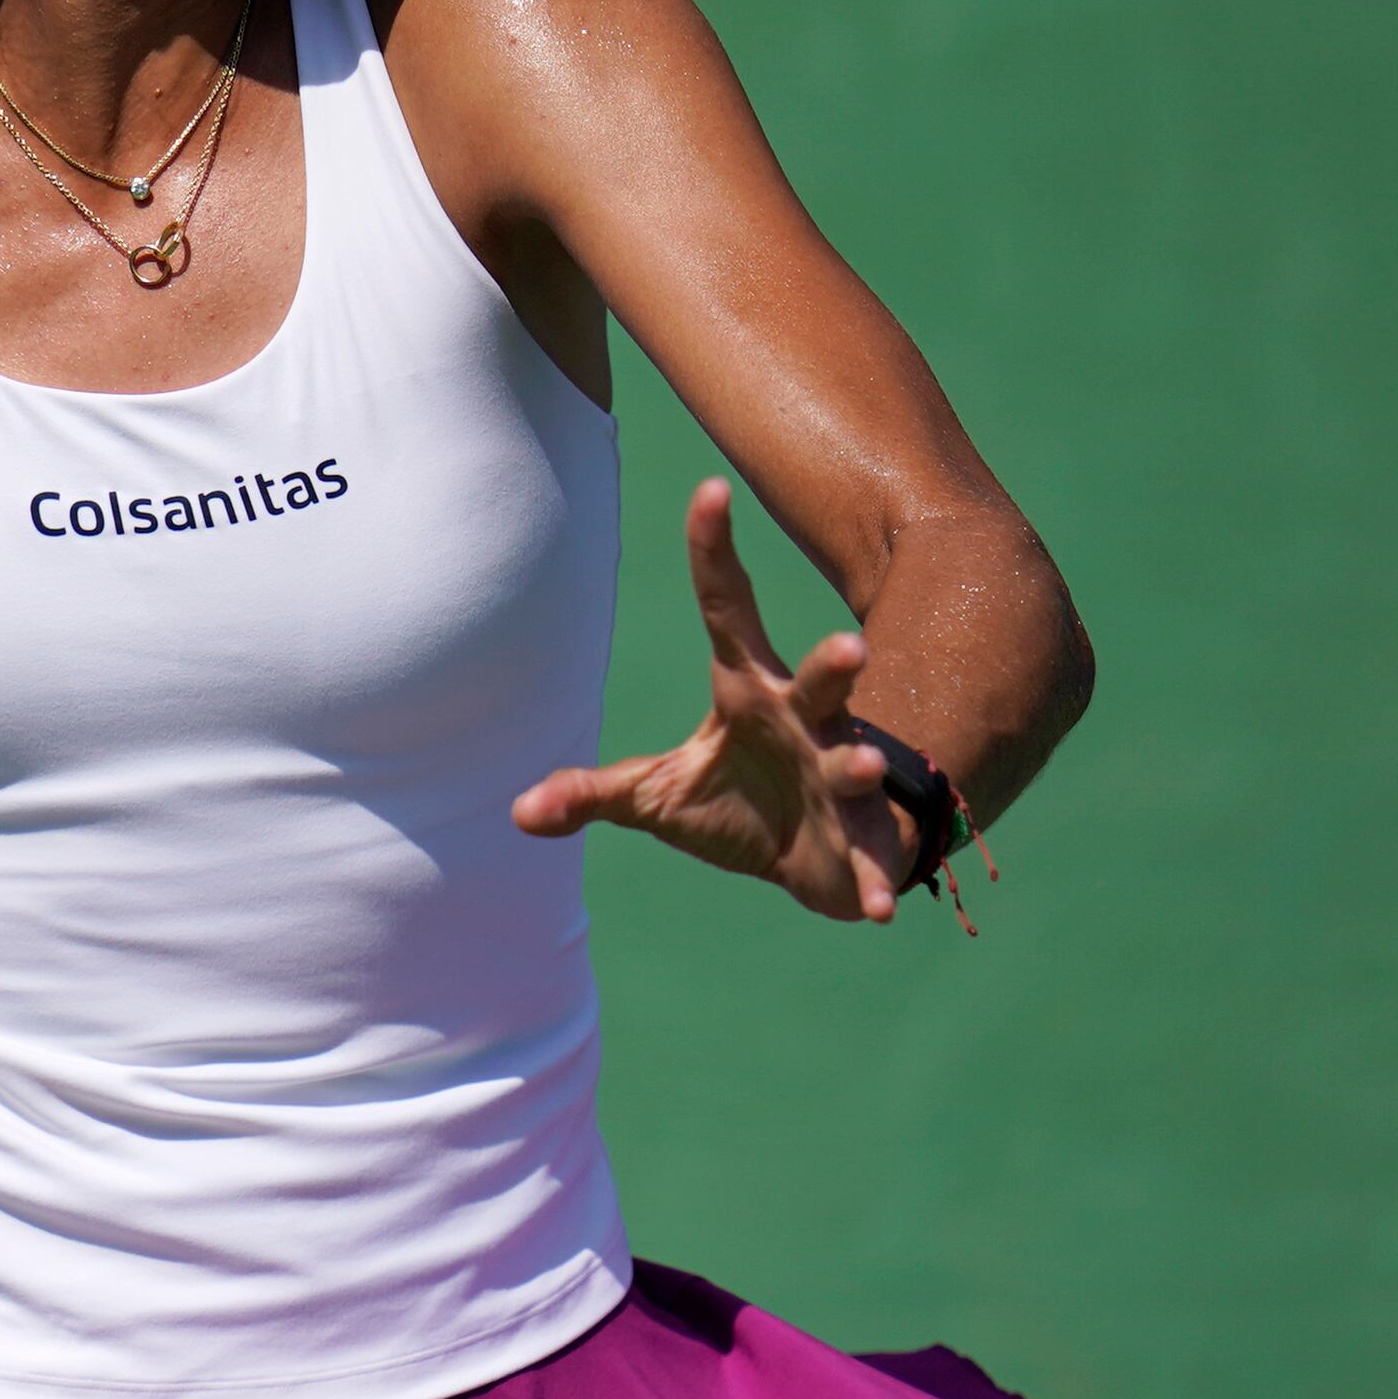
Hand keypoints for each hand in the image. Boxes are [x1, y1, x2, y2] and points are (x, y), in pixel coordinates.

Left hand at [511, 478, 911, 922]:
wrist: (809, 861)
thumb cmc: (737, 804)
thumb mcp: (657, 795)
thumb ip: (592, 794)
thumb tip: (518, 812)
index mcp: (748, 691)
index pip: (729, 610)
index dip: (716, 553)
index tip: (708, 489)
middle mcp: (803, 722)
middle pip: (819, 681)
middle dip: (836, 665)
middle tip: (850, 644)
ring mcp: (838, 778)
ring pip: (855, 761)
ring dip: (862, 767)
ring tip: (870, 770)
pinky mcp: (859, 843)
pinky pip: (869, 861)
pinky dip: (872, 884)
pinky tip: (879, 909)